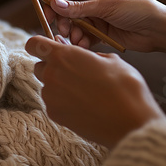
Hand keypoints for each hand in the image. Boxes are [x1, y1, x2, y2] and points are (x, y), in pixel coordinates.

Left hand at [25, 35, 165, 148]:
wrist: (132, 122)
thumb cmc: (125, 86)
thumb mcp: (110, 59)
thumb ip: (87, 55)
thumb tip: (82, 57)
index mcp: (63, 55)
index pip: (34, 44)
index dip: (39, 45)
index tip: (48, 49)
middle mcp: (52, 74)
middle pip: (39, 66)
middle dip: (51, 67)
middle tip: (73, 73)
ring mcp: (51, 96)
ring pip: (46, 86)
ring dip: (58, 86)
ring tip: (83, 92)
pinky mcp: (55, 115)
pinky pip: (53, 103)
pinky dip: (63, 103)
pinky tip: (83, 106)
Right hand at [44, 0, 165, 55]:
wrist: (158, 29)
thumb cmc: (136, 9)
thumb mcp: (106, 6)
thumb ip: (78, 7)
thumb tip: (54, 3)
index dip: (52, 5)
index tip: (47, 19)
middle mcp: (91, 0)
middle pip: (65, 11)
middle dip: (63, 22)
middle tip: (66, 33)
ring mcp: (95, 17)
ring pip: (73, 25)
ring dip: (73, 34)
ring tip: (78, 40)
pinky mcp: (100, 32)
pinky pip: (83, 36)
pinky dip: (81, 41)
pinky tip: (85, 45)